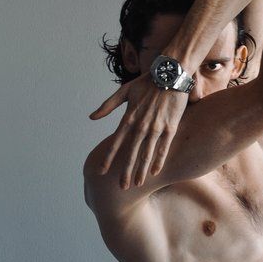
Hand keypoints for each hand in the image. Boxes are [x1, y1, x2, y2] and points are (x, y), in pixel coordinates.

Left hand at [88, 73, 188, 188]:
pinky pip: (164, 148)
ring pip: (146, 153)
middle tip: (121, 187)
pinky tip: (154, 172)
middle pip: (131, 153)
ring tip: (136, 184)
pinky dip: (159, 160)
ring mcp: (156, 127)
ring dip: (140, 170)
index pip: (116, 142)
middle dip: (125, 171)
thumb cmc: (147, 81)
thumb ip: (108, 105)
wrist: (171, 74)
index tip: (101, 170)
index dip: (109, 157)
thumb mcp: (124, 91)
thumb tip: (92, 117)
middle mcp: (141, 125)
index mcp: (129, 117)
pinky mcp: (171, 127)